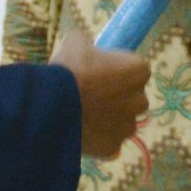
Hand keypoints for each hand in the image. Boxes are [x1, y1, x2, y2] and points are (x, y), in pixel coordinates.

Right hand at [52, 27, 150, 157]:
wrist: (51, 107)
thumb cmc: (68, 70)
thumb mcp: (75, 42)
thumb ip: (86, 42)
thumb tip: (82, 44)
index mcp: (138, 71)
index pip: (136, 69)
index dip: (117, 71)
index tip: (99, 72)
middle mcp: (140, 100)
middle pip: (132, 98)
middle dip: (117, 97)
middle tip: (91, 95)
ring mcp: (127, 127)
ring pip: (122, 122)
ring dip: (108, 120)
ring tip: (82, 116)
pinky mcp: (113, 148)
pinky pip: (109, 143)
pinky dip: (98, 140)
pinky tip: (80, 133)